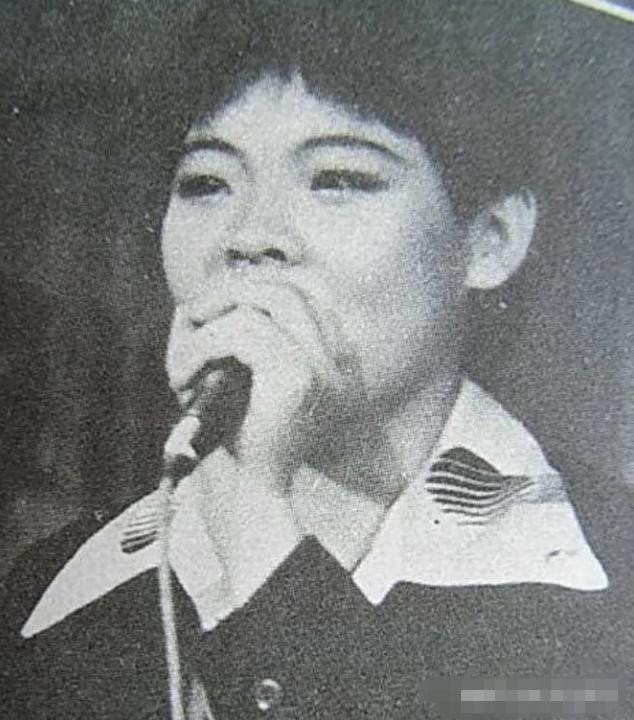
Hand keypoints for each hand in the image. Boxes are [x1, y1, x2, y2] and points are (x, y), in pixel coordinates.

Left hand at [166, 275, 344, 478]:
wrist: (250, 498)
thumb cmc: (239, 445)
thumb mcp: (237, 384)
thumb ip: (229, 342)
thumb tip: (193, 304)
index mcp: (327, 362)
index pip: (306, 295)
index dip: (258, 287)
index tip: (216, 307)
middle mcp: (332, 360)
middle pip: (288, 288)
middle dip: (232, 290)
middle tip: (192, 314)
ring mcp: (318, 366)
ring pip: (265, 301)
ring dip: (213, 317)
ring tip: (184, 355)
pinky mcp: (294, 377)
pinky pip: (242, 332)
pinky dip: (202, 345)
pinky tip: (183, 376)